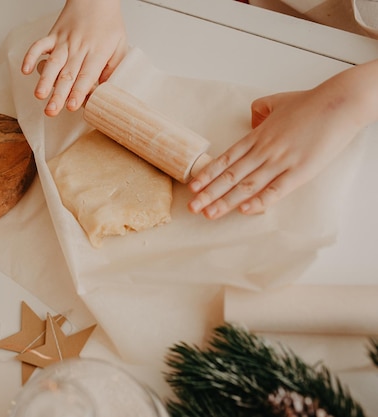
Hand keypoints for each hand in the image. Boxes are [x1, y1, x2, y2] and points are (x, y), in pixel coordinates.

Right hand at [21, 0, 126, 115]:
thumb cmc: (108, 24)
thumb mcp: (120, 46)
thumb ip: (112, 69)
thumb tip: (103, 91)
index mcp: (97, 52)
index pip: (86, 76)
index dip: (78, 92)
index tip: (73, 106)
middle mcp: (79, 48)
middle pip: (67, 74)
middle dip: (58, 94)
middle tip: (52, 110)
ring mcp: (64, 42)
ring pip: (53, 63)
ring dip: (44, 80)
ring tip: (39, 95)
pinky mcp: (53, 36)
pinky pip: (39, 45)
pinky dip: (30, 56)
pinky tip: (25, 70)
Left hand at [187, 76, 373, 218]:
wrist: (339, 103)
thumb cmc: (310, 102)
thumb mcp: (276, 102)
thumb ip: (259, 112)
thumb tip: (252, 121)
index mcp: (257, 136)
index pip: (225, 159)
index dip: (207, 174)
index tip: (192, 186)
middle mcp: (264, 150)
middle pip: (230, 176)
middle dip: (209, 193)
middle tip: (191, 207)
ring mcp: (281, 161)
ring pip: (247, 185)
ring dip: (226, 201)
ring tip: (208, 213)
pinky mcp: (300, 171)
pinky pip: (276, 190)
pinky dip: (259, 201)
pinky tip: (244, 210)